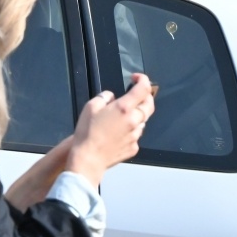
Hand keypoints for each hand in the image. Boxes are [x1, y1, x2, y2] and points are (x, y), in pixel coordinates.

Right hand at [66, 73, 155, 187]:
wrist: (89, 159)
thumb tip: (111, 97)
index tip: (137, 78)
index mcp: (123, 108)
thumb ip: (103, 98)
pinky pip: (136, 135)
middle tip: (137, 93)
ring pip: (142, 121)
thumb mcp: (90, 108)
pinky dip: (130, 131)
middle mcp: (134, 120)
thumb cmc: (87, 133)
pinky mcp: (134, 147)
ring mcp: (136, 135)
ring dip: (137, 115)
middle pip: (149, 105)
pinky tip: (118, 134)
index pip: (143, 89)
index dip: (143, 80)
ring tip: (123, 117)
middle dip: (146, 96)